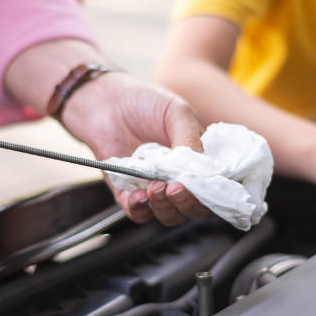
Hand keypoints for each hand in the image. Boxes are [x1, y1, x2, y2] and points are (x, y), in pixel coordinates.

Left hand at [61, 72, 211, 225]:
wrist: (104, 100)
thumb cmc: (144, 102)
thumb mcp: (176, 113)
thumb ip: (190, 140)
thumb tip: (202, 168)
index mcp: (196, 160)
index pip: (211, 188)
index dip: (208, 193)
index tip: (198, 186)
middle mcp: (177, 177)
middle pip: (191, 208)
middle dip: (185, 204)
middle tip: (174, 188)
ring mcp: (153, 186)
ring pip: (168, 215)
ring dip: (164, 208)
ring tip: (154, 188)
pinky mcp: (127, 192)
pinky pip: (138, 213)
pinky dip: (139, 209)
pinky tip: (137, 195)